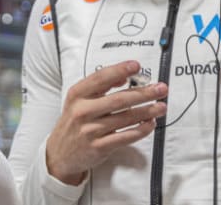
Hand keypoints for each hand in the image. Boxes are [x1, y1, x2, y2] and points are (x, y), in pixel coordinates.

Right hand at [45, 60, 166, 185]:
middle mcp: (83, 111)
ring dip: (147, 111)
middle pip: (118, 99)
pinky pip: (125, 137)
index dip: (120, 70)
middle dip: (143, 93)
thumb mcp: (77, 100)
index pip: (101, 78)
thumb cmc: (73, 122)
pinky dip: (141, 130)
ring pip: (125, 118)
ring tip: (161, 106)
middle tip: (160, 89)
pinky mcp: (99, 147)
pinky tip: (150, 124)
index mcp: (77, 95)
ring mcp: (91, 130)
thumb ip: (98, 87)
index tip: (136, 65)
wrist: (59, 154)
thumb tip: (123, 76)